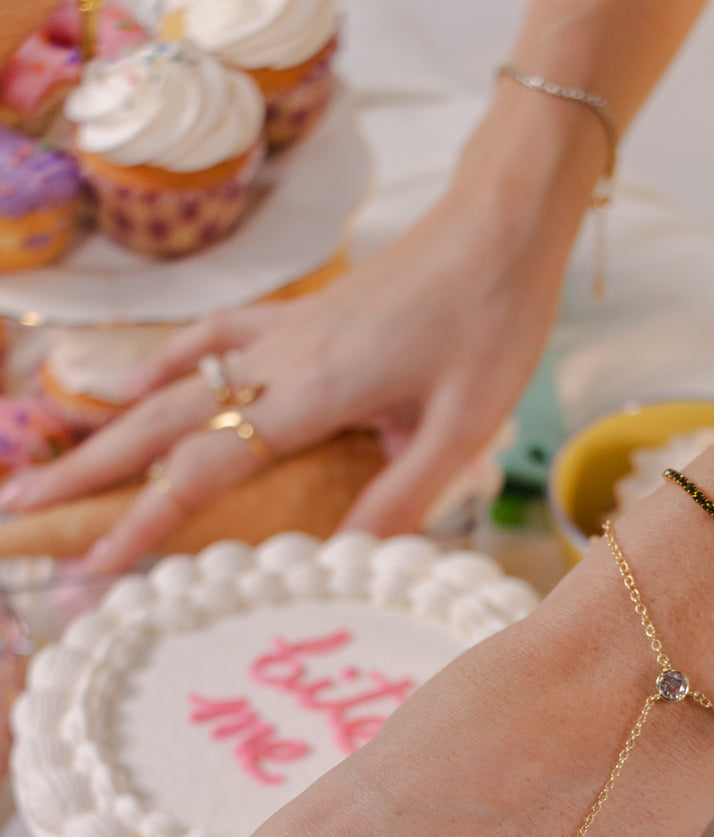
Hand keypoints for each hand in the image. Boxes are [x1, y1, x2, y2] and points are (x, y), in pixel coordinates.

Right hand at [1, 183, 563, 571]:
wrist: (500, 226)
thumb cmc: (491, 324)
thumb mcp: (461, 429)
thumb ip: (399, 497)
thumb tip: (340, 563)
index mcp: (313, 395)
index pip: (203, 471)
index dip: (142, 523)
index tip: (93, 567)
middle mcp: (278, 362)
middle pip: (158, 426)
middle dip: (87, 477)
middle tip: (21, 516)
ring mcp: (282, 333)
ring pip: (171, 385)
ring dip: (107, 427)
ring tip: (58, 465)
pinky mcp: (299, 314)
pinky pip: (211, 341)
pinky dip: (166, 366)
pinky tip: (136, 385)